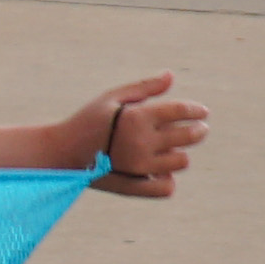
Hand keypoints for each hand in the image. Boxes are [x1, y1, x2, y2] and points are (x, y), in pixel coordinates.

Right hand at [86, 73, 207, 197]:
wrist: (62, 154)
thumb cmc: (86, 121)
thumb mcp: (112, 98)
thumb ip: (144, 88)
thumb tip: (171, 76)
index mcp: (138, 117)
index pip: (181, 111)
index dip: (196, 111)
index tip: (202, 112)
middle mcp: (142, 143)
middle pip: (189, 136)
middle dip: (198, 131)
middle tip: (199, 129)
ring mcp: (140, 167)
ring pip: (181, 161)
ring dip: (180, 153)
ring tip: (173, 149)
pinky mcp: (135, 186)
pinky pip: (166, 187)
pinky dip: (168, 179)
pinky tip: (161, 170)